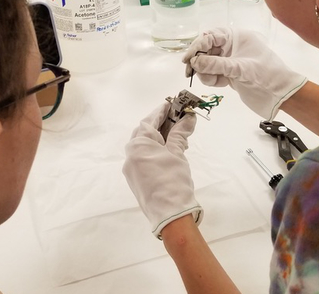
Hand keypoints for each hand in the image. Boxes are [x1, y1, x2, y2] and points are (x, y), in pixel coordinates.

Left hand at [123, 103, 201, 238]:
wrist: (170, 215)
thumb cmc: (173, 180)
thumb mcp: (178, 153)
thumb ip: (180, 133)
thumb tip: (188, 117)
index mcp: (138, 144)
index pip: (149, 120)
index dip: (162, 111)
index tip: (172, 103)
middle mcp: (130, 154)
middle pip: (145, 132)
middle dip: (162, 125)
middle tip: (178, 119)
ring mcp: (131, 169)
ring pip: (145, 147)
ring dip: (160, 139)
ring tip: (179, 137)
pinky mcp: (136, 180)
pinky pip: (144, 158)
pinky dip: (156, 152)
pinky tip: (170, 152)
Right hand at [183, 27, 306, 119]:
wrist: (281, 95)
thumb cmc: (266, 75)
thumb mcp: (239, 68)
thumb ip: (215, 65)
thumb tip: (194, 62)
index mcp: (237, 37)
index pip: (210, 37)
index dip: (197, 47)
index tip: (187, 60)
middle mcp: (232, 46)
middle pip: (206, 50)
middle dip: (199, 61)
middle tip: (190, 72)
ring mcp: (230, 60)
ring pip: (207, 63)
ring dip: (205, 73)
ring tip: (214, 81)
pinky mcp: (230, 74)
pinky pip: (213, 73)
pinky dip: (212, 79)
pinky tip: (220, 84)